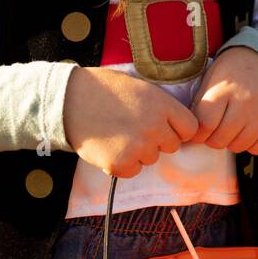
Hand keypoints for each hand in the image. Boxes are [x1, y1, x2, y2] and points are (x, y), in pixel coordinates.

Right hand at [63, 66, 198, 178]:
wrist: (67, 99)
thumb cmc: (102, 88)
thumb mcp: (139, 87)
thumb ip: (160, 106)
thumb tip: (175, 126)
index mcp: (162, 105)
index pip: (190, 128)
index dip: (176, 128)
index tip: (163, 125)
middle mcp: (155, 127)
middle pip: (171, 146)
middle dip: (157, 140)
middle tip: (133, 128)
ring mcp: (139, 147)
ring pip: (150, 159)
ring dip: (138, 151)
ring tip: (116, 133)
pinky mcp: (121, 164)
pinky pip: (132, 171)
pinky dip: (122, 163)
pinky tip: (108, 146)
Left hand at [190, 47, 257, 154]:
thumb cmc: (233, 72)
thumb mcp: (211, 78)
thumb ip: (200, 105)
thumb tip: (191, 135)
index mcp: (224, 88)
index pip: (205, 125)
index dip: (198, 133)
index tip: (199, 131)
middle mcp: (246, 101)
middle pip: (220, 139)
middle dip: (213, 138)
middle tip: (216, 129)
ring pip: (239, 146)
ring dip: (232, 141)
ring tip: (233, 127)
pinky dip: (252, 144)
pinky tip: (250, 130)